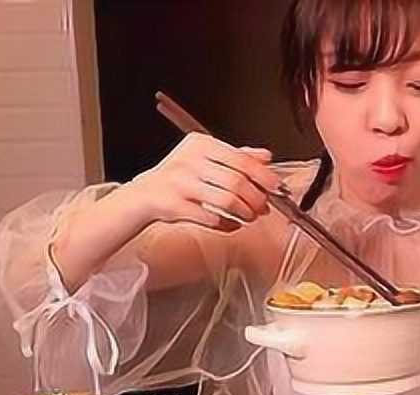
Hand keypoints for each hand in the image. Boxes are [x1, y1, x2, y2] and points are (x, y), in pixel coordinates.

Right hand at [124, 131, 280, 232]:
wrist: (144, 195)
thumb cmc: (179, 177)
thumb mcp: (206, 158)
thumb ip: (237, 156)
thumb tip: (266, 157)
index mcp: (200, 144)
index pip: (240, 159)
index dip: (262, 175)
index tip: (275, 187)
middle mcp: (189, 161)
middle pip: (236, 181)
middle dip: (255, 198)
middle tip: (263, 207)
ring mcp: (180, 183)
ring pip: (226, 201)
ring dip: (244, 213)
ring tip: (248, 216)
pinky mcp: (174, 205)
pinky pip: (211, 218)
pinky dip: (227, 225)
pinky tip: (231, 224)